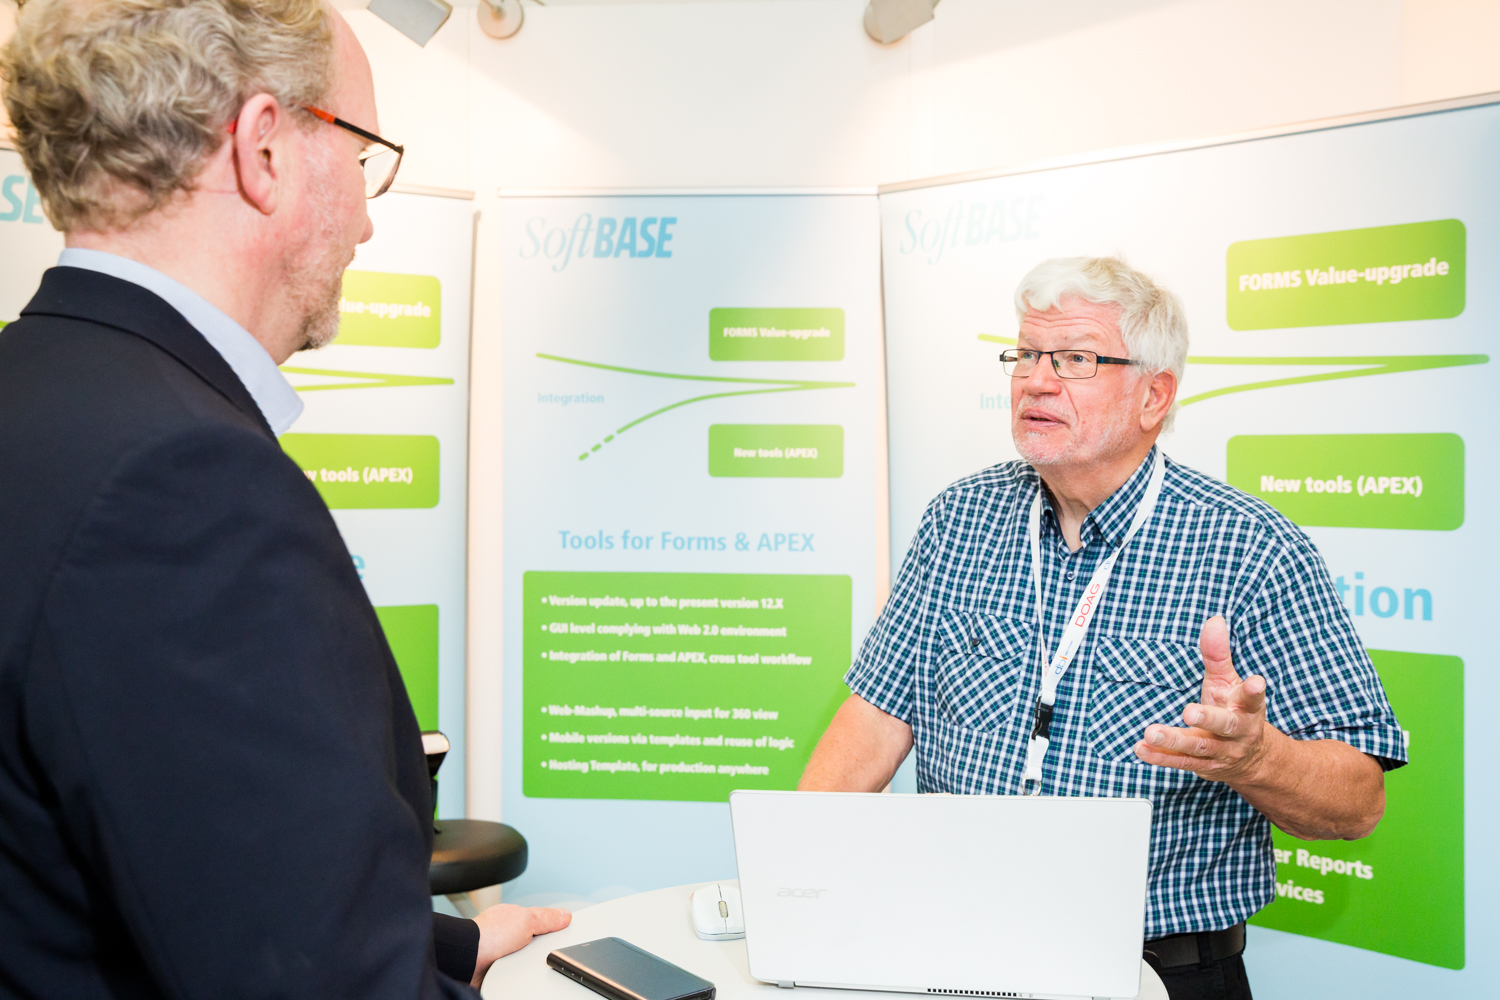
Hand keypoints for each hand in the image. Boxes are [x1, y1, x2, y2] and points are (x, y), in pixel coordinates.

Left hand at [471, 903, 571, 988]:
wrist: (469, 958)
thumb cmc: (489, 935)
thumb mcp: (527, 920)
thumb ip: (546, 918)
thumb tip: (565, 915)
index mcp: (514, 916)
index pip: (540, 920)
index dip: (553, 927)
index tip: (563, 934)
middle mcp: (507, 932)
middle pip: (534, 940)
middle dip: (540, 946)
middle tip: (544, 952)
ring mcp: (501, 950)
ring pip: (525, 956)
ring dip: (528, 960)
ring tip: (529, 963)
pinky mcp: (497, 967)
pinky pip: (514, 969)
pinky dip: (518, 971)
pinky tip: (519, 971)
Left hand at [1132, 616, 1273, 783]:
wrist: (1252, 759)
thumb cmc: (1234, 709)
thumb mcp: (1228, 682)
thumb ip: (1217, 654)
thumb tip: (1214, 620)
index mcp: (1247, 708)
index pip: (1253, 698)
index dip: (1254, 690)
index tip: (1255, 681)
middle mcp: (1237, 732)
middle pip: (1225, 725)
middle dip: (1208, 718)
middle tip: (1189, 712)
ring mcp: (1220, 752)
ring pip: (1199, 747)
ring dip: (1174, 740)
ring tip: (1151, 732)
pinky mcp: (1202, 766)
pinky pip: (1180, 762)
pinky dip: (1160, 757)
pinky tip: (1141, 748)